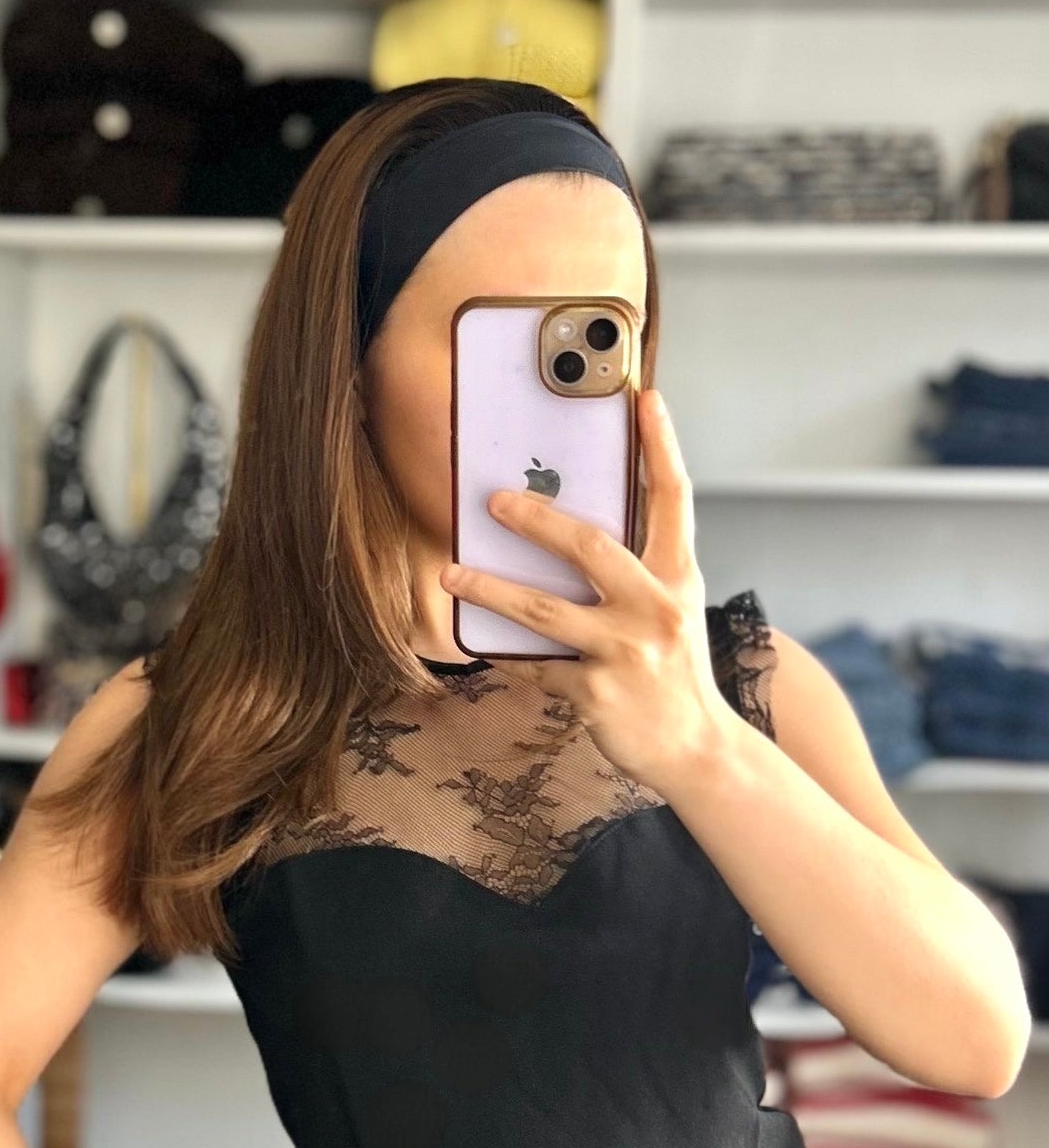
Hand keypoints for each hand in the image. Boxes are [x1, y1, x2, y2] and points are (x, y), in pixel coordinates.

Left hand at [439, 388, 733, 798]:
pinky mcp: (595, 692)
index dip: (662, 446)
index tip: (645, 399)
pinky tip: (476, 642)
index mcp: (678, 577)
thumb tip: (571, 528)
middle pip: (592, 546)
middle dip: (538, 519)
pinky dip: (503, 654)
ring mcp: (625, 652)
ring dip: (490, 589)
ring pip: (545, 611)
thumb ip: (638, 569)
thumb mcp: (671, 609)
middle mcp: (656, 608)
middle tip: (493, 499)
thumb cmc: (675, 671)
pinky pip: (536, 665)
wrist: (696, 748)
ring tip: (450, 575)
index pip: (674, 499)